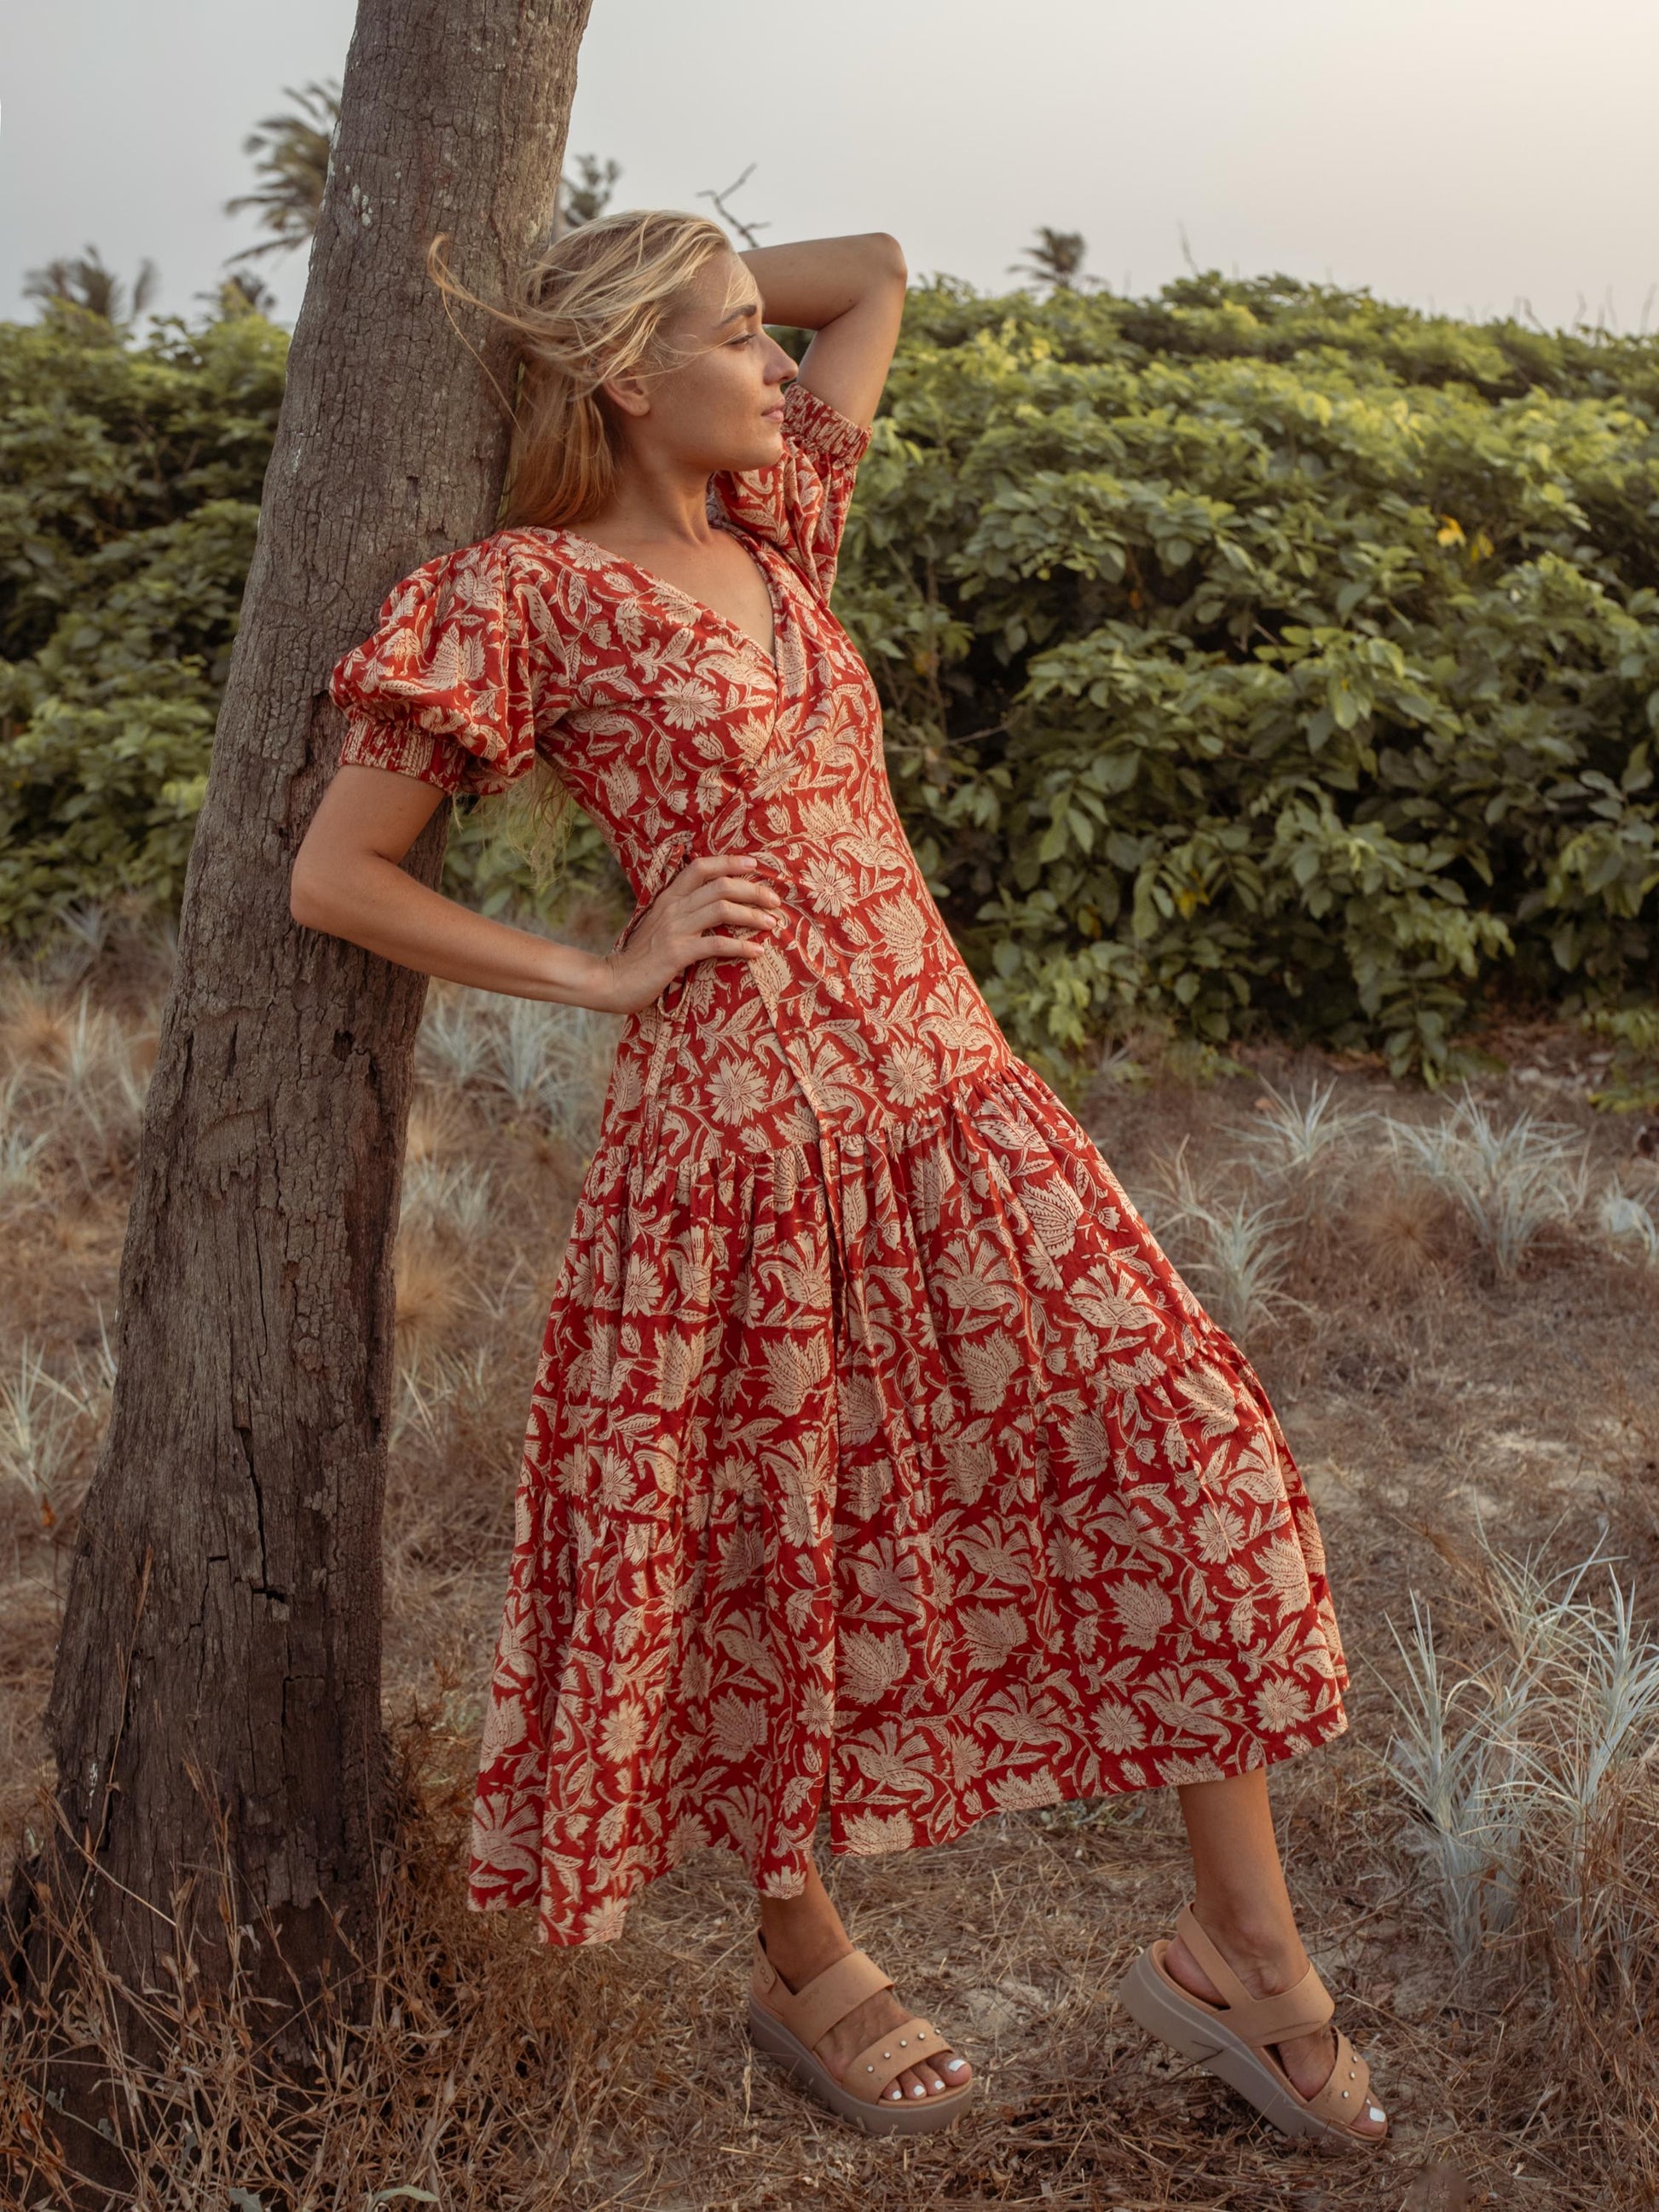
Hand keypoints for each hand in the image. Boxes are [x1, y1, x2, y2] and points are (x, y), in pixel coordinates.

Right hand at [592, 854, 784, 1016]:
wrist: (613, 981)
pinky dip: (741, 946)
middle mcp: (673, 908)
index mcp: (668, 898)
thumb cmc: (640, 957)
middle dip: (752, 890)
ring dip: (752, 915)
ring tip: (771, 924)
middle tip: (774, 901)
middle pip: (720, 885)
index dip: (729, 862)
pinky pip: (716, 944)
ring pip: (721, 909)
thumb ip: (680, 912)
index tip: (754, 866)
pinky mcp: (677, 953)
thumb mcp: (658, 925)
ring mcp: (674, 929)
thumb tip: (709, 907)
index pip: (700, 867)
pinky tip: (756, 952)